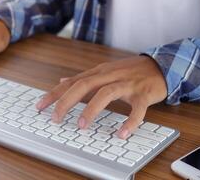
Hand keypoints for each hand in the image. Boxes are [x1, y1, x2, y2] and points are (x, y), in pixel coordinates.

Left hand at [36, 56, 166, 138]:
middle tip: (55, 118)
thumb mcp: (103, 71)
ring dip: (92, 109)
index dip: (55, 94)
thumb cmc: (129, 70)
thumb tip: (61, 81)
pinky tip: (121, 133)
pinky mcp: (143, 94)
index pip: (72, 82)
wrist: (159, 66)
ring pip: (106, 93)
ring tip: (81, 125)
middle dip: (66, 102)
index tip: (40, 106)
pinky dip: (129, 122)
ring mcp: (127, 84)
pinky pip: (136, 109)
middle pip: (84, 85)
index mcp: (99, 72)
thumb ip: (83, 77)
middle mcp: (110, 76)